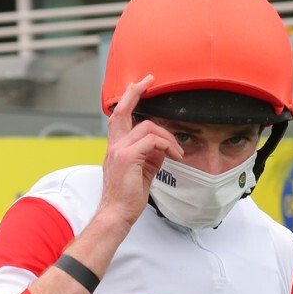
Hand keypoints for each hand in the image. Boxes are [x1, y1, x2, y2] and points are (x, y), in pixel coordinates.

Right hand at [99, 74, 183, 228]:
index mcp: (115, 147)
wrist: (117, 214)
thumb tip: (164, 145)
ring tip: (178, 152)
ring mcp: (119, 150)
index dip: (128, 99)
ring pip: (148, 127)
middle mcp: (114, 145)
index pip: (120, 117)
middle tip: (148, 80)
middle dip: (136, 92)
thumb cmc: (128, 196)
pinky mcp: (127, 157)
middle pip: (123, 110)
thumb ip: (151, 155)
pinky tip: (175, 156)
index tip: (138, 85)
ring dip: (169, 137)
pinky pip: (153, 141)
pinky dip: (167, 145)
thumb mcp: (143, 171)